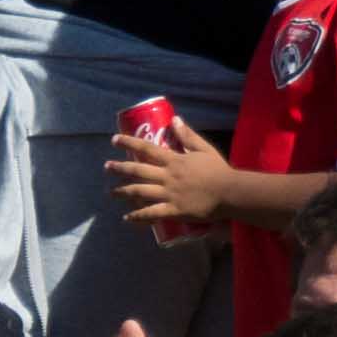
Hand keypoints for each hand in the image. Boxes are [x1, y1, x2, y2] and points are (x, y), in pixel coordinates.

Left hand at [103, 112, 229, 229]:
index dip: (129, 143)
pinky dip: (138, 216)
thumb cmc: (218, 170)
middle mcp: (167, 176)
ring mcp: (169, 194)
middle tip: (107, 167)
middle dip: (120, 168)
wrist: (230, 192)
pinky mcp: (174, 210)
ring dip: (123, 192)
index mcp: (174, 160)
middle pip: (138, 170)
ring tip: (111, 192)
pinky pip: (152, 213)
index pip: (146, 148)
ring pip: (140, 192)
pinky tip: (127, 217)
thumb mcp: (204, 149)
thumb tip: (175, 119)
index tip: (114, 140)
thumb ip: (188, 135)